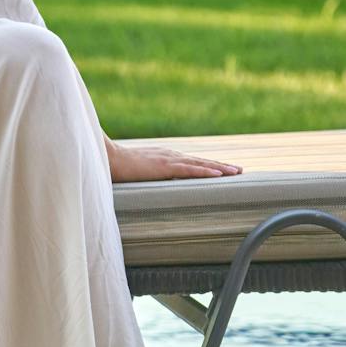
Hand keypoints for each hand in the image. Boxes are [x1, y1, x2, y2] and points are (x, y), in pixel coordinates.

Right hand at [107, 141, 242, 182]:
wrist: (106, 158)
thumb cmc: (117, 167)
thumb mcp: (137, 173)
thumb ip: (146, 178)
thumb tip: (150, 190)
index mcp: (164, 158)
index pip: (191, 162)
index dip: (208, 166)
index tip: (224, 170)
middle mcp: (170, 156)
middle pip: (201, 161)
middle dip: (221, 166)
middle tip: (239, 171)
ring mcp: (168, 159)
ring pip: (200, 164)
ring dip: (220, 168)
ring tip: (236, 172)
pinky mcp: (164, 166)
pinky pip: (189, 169)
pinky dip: (205, 171)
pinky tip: (219, 174)